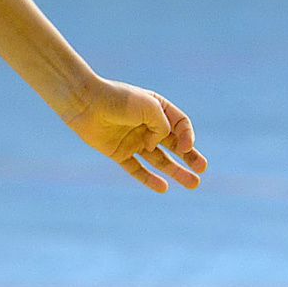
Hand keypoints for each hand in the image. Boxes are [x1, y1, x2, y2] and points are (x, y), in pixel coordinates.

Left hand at [61, 77, 206, 192]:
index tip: (184, 146)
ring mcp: (134, 140)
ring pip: (159, 159)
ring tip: (194, 184)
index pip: (181, 124)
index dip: (187, 137)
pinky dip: (150, 179)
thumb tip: (158, 145)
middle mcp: (147, 125)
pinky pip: (137, 169)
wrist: (84, 102)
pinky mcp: (119, 152)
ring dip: (176, 171)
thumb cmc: (117, 99)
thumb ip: (163, 126)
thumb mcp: (149, 107)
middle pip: (174, 144)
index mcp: (156, 108)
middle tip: (203, 169)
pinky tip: (164, 188)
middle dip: (190, 157)